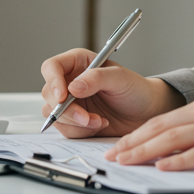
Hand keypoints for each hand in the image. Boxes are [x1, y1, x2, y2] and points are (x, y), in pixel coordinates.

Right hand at [39, 48, 183, 137]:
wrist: (145, 112)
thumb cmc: (135, 89)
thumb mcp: (120, 78)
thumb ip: (96, 78)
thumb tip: (73, 87)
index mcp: (78, 63)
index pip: (52, 67)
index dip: (53, 81)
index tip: (63, 97)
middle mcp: (70, 81)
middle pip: (49, 94)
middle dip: (67, 110)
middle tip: (87, 118)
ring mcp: (70, 102)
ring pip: (53, 115)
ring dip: (76, 123)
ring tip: (99, 121)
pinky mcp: (73, 120)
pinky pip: (64, 129)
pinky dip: (81, 131)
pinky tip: (98, 124)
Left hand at [104, 96, 193, 170]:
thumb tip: (167, 148)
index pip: (161, 120)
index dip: (136, 134)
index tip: (118, 147)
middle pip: (162, 128)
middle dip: (133, 143)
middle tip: (112, 156)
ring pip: (174, 139)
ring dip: (146, 151)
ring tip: (127, 161)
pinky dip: (179, 160)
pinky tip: (164, 166)